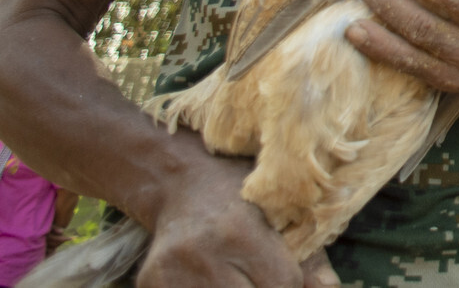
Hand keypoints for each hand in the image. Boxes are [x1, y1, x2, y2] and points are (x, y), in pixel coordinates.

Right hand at [139, 151, 316, 287]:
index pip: (283, 284)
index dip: (289, 282)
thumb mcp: (282, 211)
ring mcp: (170, 273)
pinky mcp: (149, 283)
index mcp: (240, 232)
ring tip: (233, 272)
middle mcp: (202, 254)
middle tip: (254, 272)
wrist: (179, 179)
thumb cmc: (241, 194)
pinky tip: (211, 276)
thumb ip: (310, 258)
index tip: (282, 270)